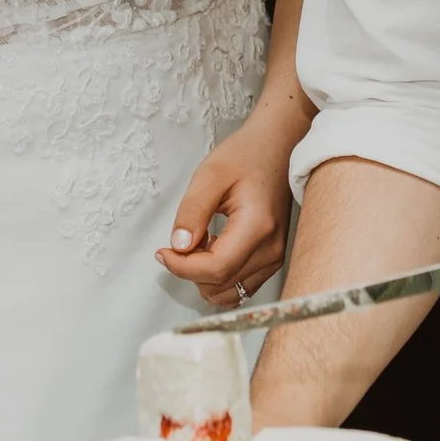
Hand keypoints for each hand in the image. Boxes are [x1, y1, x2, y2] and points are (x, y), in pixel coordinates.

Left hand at [157, 97, 303, 306]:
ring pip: (229, 292)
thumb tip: (179, 247)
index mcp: (257, 227)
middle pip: (220, 285)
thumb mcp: (209, 175)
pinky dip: (218, 276)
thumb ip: (191, 213)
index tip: (163, 252)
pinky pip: (240, 286)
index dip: (181, 267)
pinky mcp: (272, 260)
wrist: (276, 148)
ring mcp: (275, 258)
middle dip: (190, 269)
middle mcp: (271, 249)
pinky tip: (213, 249)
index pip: (215, 269)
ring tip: (200, 242)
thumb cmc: (246, 155)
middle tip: (183, 237)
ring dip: (204, 275)